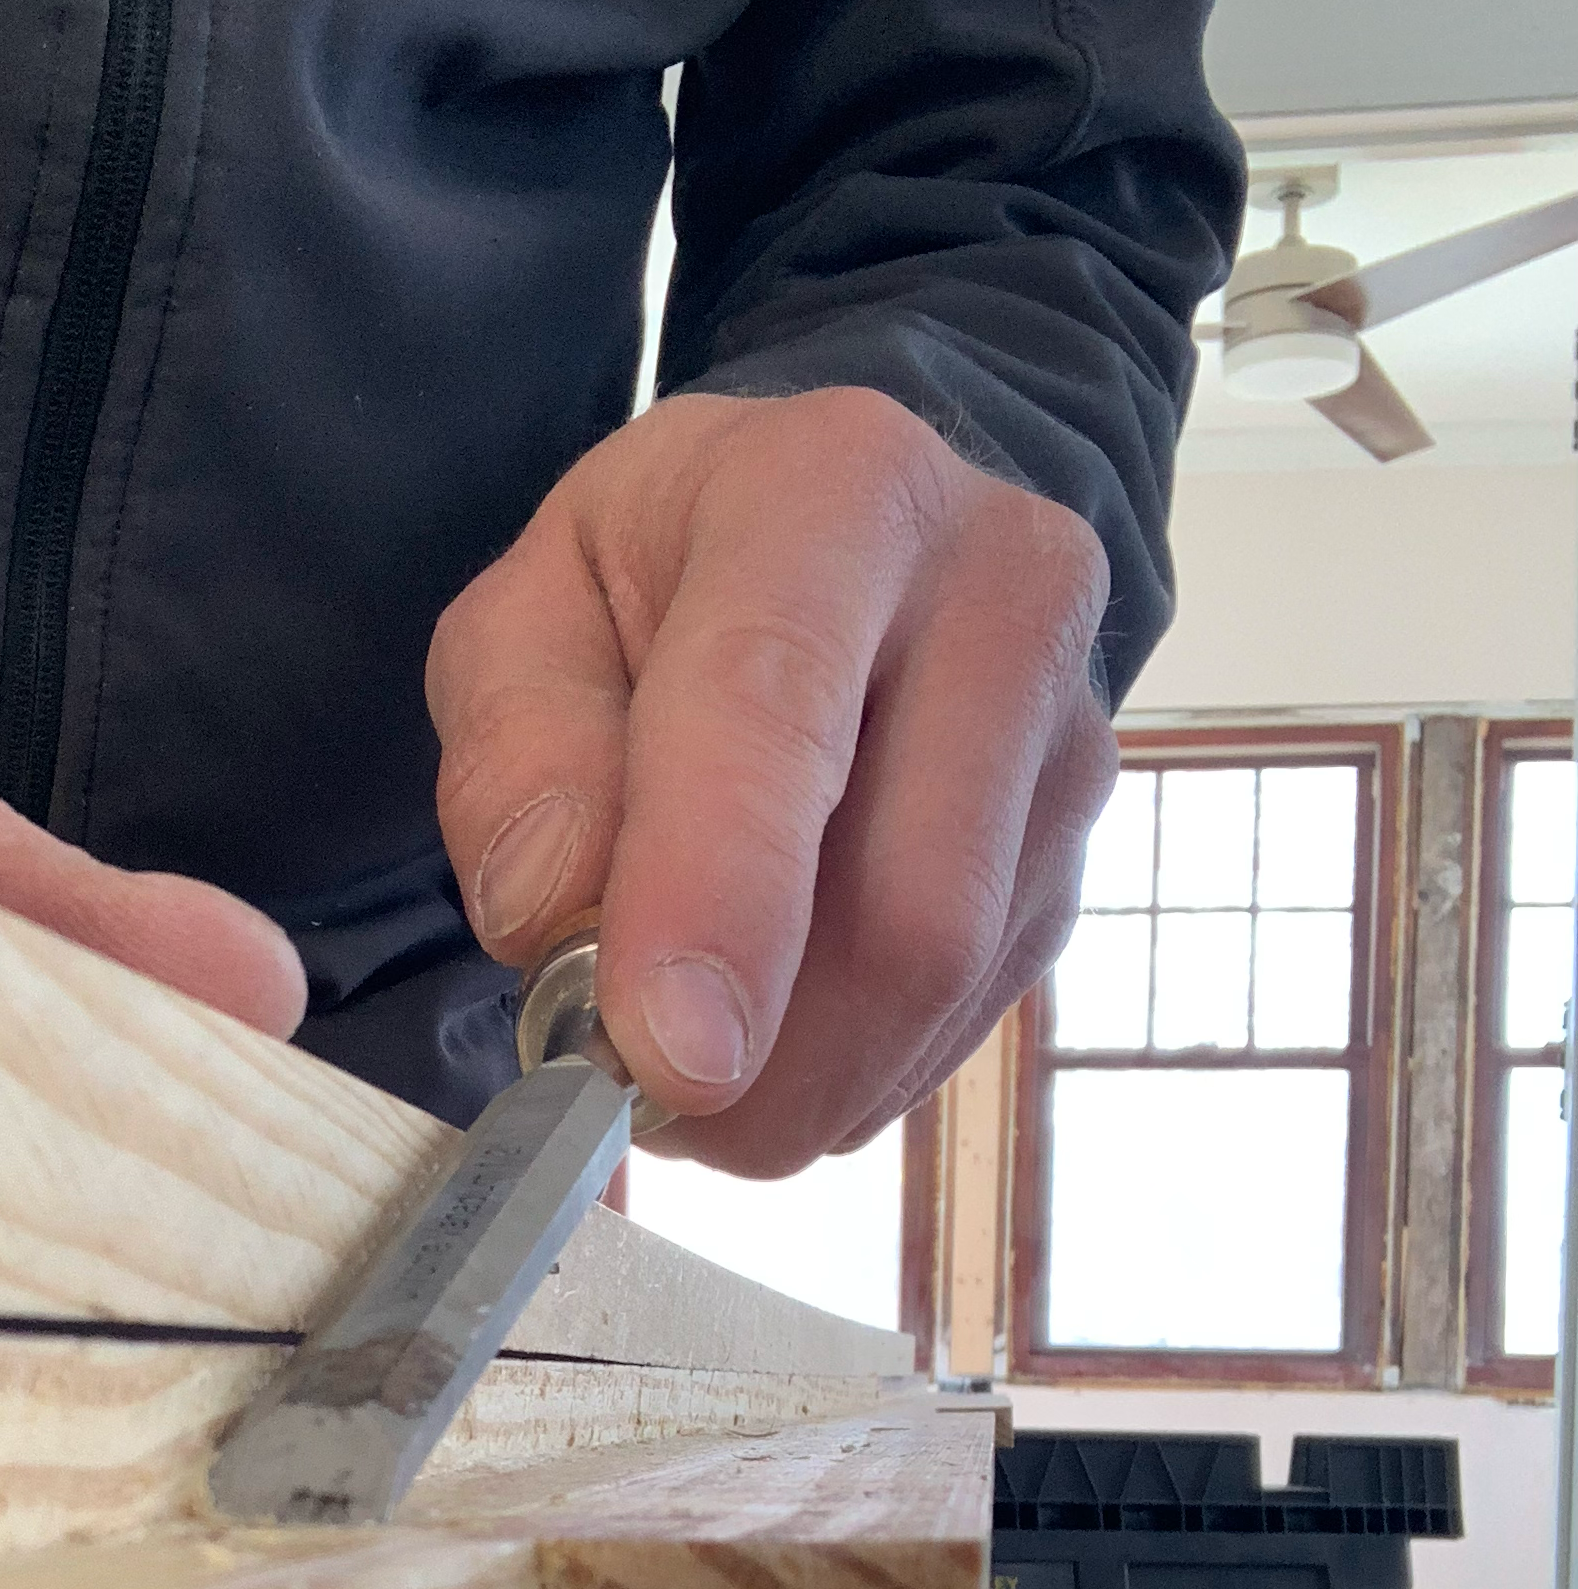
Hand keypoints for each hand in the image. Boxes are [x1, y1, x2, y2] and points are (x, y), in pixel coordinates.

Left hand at [427, 389, 1115, 1170]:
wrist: (838, 552)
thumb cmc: (659, 589)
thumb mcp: (528, 619)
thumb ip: (516, 756)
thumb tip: (556, 917)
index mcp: (833, 493)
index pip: (777, 713)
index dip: (718, 901)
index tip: (664, 1058)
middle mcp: (998, 595)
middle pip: (910, 906)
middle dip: (758, 1060)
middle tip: (626, 1094)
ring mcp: (1066, 739)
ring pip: (940, 992)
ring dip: (786, 1082)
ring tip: (679, 1042)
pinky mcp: (1073, 859)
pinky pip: (955, 1028)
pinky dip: (837, 1075)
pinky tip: (769, 1022)